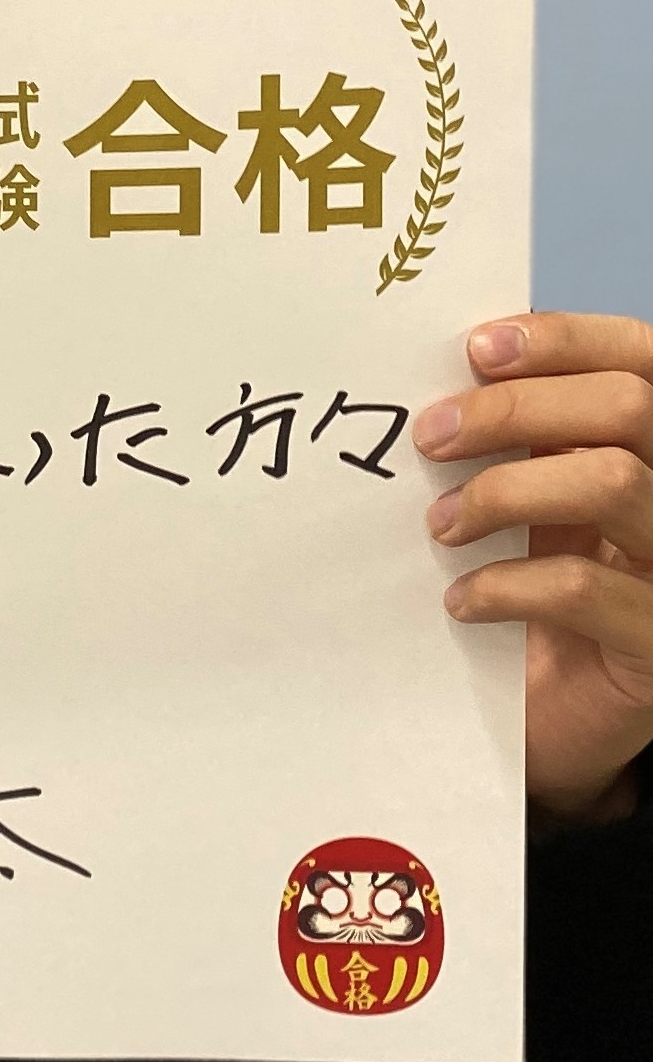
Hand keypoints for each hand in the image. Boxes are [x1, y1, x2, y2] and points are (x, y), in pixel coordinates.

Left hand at [417, 312, 652, 824]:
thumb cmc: (550, 596)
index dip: (566, 339)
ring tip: (441, 524)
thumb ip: (530, 440)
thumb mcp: (544, 506)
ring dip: (504, 491)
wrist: (562, 722)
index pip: (642, 358)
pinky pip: (581, 587)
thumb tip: (459, 372)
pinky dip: (504, 583)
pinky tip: (460, 600)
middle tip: (431, 436)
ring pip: (610, 481)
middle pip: (630, 406)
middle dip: (516, 408)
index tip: (475, 348)